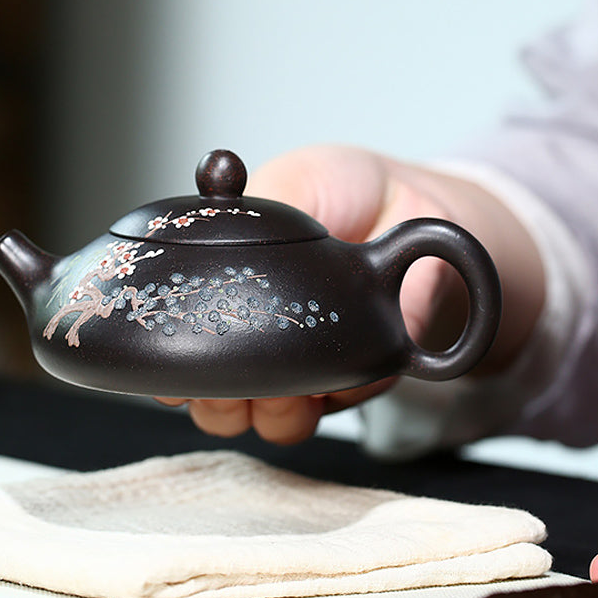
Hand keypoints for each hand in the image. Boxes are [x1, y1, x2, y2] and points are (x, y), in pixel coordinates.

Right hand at [157, 144, 544, 444]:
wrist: (428, 211)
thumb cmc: (357, 190)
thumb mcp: (298, 177)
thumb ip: (254, 202)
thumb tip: (216, 216)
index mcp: (233, 290)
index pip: (182, 340)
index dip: (169, 368)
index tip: (170, 379)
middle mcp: (262, 334)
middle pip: (212, 398)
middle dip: (212, 403)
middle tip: (227, 386)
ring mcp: (306, 363)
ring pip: (264, 420)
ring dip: (264, 411)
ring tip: (281, 385)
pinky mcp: (354, 380)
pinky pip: (326, 412)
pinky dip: (320, 402)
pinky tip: (326, 379)